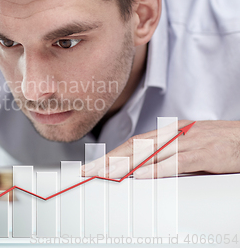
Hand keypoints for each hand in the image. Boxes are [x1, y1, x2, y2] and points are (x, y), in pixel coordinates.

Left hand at [82, 120, 239, 178]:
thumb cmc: (218, 143)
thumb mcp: (187, 144)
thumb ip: (166, 154)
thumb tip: (142, 168)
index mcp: (169, 132)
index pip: (133, 142)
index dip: (112, 153)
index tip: (94, 164)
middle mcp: (173, 135)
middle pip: (134, 147)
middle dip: (109, 159)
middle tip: (90, 170)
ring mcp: (187, 143)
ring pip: (149, 153)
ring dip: (124, 164)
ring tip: (105, 174)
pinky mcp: (202, 154)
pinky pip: (174, 162)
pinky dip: (155, 169)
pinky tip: (139, 175)